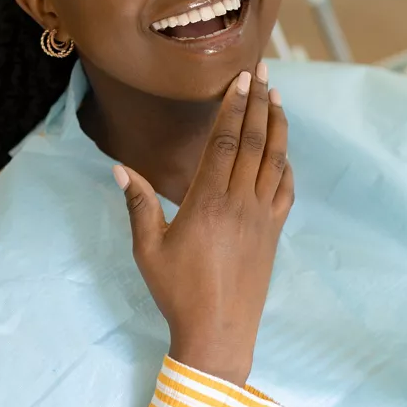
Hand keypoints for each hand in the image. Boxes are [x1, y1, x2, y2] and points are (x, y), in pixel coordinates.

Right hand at [115, 63, 293, 386]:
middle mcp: (240, 203)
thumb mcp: (148, 250)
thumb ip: (139, 205)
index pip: (224, 142)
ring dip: (277, 127)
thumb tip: (120, 169)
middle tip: (263, 72)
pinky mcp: (274, 233)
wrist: (218, 333)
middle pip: (253, 142)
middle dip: (259, 104)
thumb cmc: (177, 293)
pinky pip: (285, 191)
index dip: (233, 107)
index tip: (240, 79)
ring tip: (278, 99)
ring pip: (275, 161)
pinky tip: (284, 153)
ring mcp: (262, 218)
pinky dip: (286, 166)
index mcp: (208, 202)